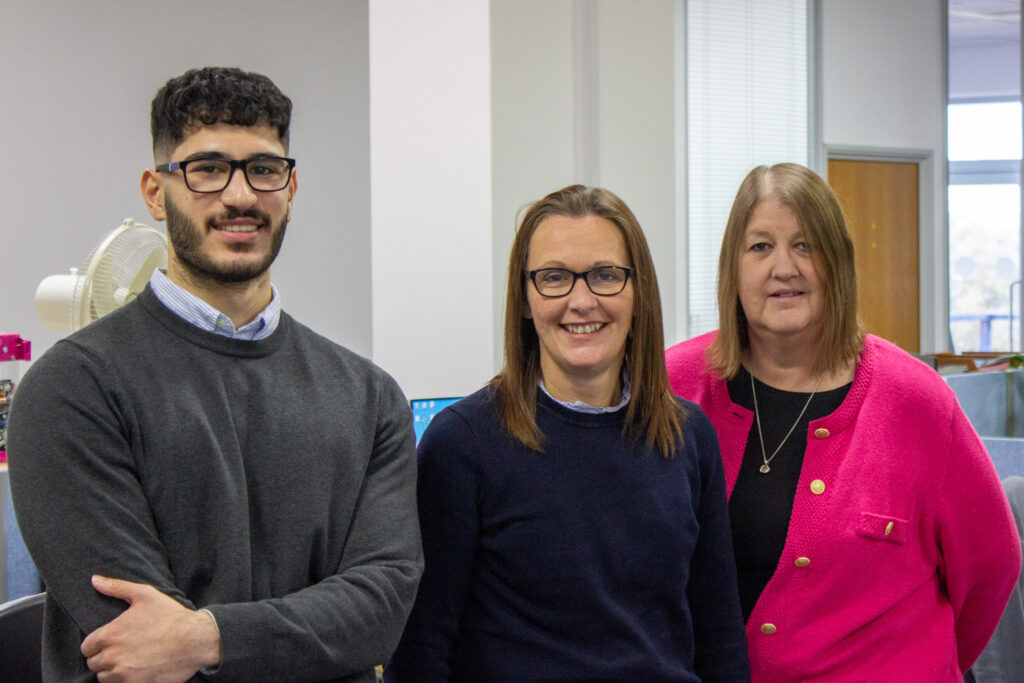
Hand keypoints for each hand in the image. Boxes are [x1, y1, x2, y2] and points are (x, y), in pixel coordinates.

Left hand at [81, 575, 220, 682]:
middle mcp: (111, 657)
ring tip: (129, 661)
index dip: (97, 644)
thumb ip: (117, 587)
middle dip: (105, 657)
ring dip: (113, 671)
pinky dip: (125, 681)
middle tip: (123, 650)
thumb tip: (94, 580)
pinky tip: (137, 671)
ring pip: (104, 678)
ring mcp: (123, 674)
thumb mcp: (145, 595)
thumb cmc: (170, 616)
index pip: (86, 647)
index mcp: (109, 635)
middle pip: (93, 664)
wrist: (195, 640)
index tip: (112, 641)